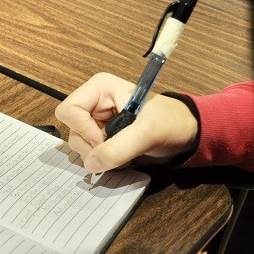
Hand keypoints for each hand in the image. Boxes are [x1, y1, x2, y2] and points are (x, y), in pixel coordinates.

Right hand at [55, 73, 198, 172]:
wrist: (185, 135)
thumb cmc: (171, 122)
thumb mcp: (147, 133)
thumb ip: (118, 148)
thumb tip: (91, 164)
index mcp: (99, 89)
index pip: (69, 110)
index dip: (83, 130)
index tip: (103, 141)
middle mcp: (93, 103)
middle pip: (72, 130)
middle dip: (92, 146)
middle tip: (118, 149)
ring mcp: (96, 122)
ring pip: (78, 145)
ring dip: (99, 156)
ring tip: (124, 153)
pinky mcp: (101, 138)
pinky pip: (89, 154)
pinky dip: (103, 160)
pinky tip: (121, 156)